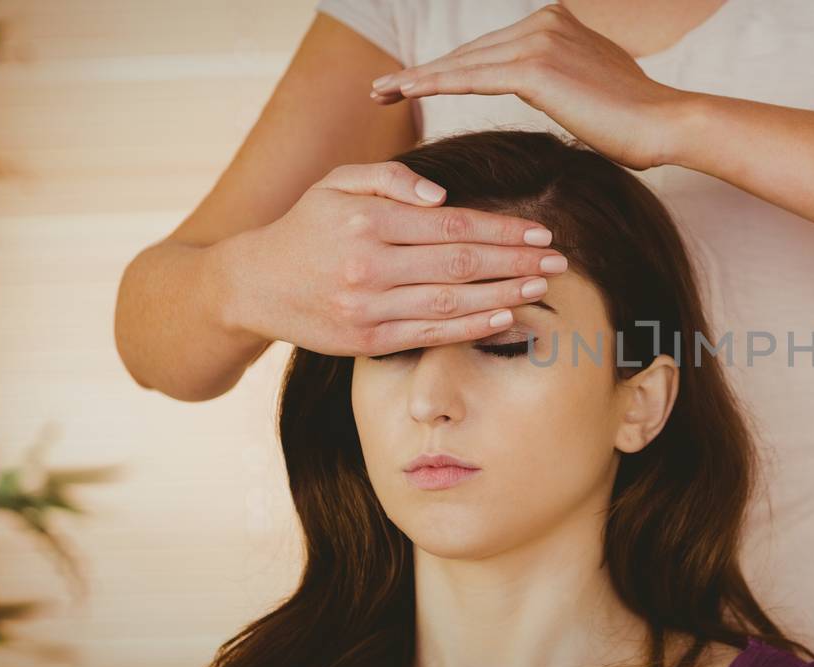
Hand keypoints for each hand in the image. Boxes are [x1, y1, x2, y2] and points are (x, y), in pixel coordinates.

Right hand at [218, 161, 568, 356]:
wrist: (254, 284)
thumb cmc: (307, 226)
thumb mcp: (338, 182)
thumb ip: (390, 178)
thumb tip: (441, 194)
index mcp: (367, 220)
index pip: (452, 225)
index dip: (502, 229)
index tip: (540, 231)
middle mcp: (368, 266)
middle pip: (460, 264)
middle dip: (516, 262)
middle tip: (558, 260)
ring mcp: (368, 307)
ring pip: (452, 302)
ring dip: (506, 295)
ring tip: (543, 287)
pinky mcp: (368, 340)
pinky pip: (432, 335)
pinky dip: (474, 328)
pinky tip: (508, 318)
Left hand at [368, 3, 691, 169]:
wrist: (666, 124)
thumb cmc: (638, 123)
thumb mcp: (596, 88)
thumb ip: (566, 80)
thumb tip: (556, 91)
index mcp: (558, 22)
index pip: (490, 49)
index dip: (451, 67)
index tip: (415, 83)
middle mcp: (545, 22)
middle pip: (470, 52)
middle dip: (424, 72)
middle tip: (382, 90)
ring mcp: (539, 40)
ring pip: (464, 64)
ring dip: (417, 80)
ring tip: (381, 95)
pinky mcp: (534, 68)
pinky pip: (471, 78)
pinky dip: (433, 86)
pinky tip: (404, 95)